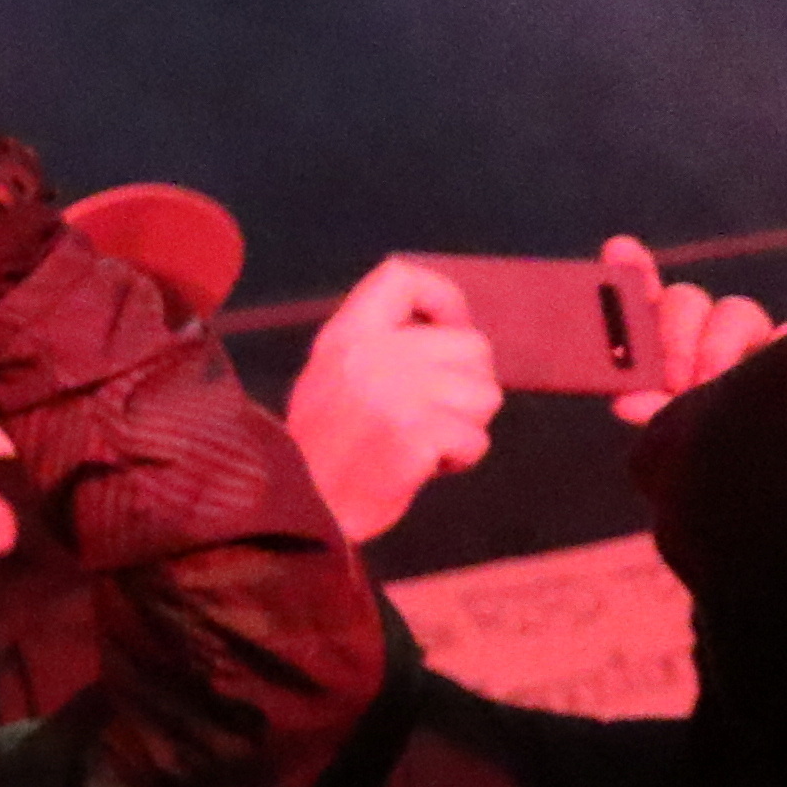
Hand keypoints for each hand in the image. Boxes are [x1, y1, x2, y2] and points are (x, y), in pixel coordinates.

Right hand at [288, 259, 502, 547]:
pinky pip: (475, 439)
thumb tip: (446, 328)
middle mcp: (372, 354)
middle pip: (472, 345)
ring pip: (484, 394)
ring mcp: (396, 394)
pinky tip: (422, 465)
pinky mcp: (416, 435)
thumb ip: (376, 343)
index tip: (448, 330)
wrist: (301, 508)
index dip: (443, 299)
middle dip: (466, 384)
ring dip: (464, 425)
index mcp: (347, 334)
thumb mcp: (330, 374)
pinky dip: (459, 459)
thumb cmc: (322, 446)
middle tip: (430, 413)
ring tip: (421, 440)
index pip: (404, 277)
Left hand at [604, 233, 779, 426]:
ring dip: (719, 343)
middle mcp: (700, 330)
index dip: (630, 268)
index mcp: (658, 340)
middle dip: (676, 334)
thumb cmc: (703, 444)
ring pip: (736, 310)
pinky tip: (773, 359)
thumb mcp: (668, 432)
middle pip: (685, 300)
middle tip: (674, 380)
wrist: (763, 470)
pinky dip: (782, 340)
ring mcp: (748, 339)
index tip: (619, 249)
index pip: (640, 292)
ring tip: (710, 384)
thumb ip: (647, 410)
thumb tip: (625, 403)